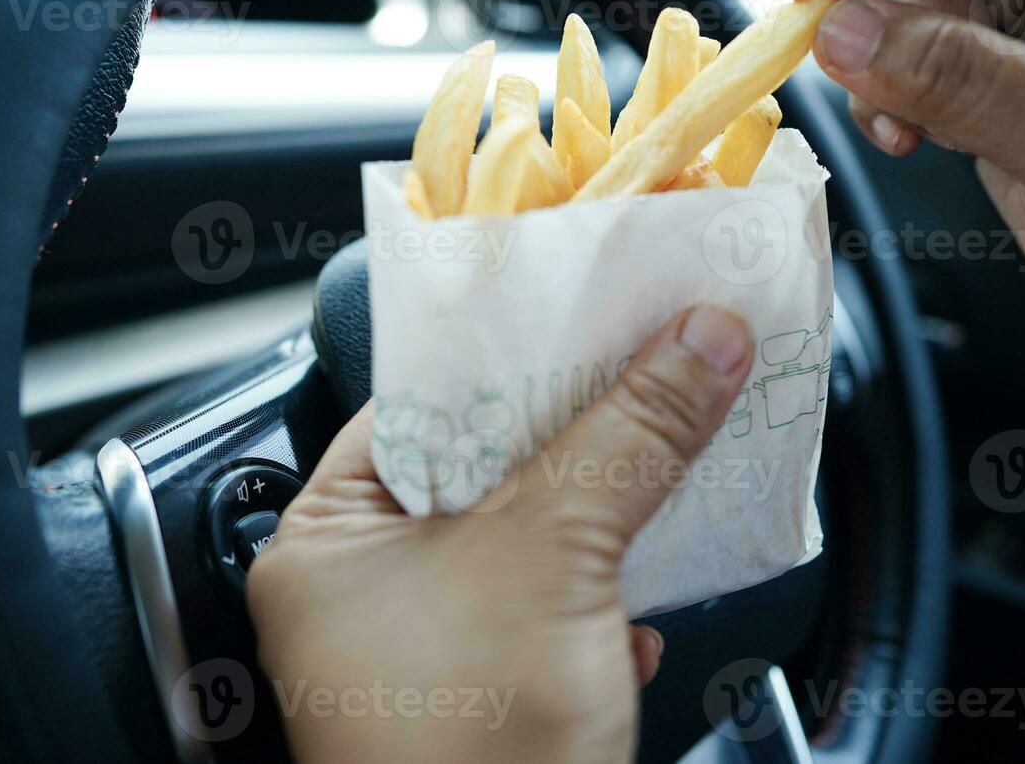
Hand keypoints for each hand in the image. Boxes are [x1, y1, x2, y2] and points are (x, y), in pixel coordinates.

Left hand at [247, 305, 753, 763]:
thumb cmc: (468, 753)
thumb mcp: (552, 560)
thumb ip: (627, 438)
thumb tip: (696, 341)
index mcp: (329, 538)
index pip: (421, 399)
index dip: (511, 348)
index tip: (587, 305)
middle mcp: (369, 586)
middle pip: (489, 461)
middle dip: (580, 422)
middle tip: (649, 352)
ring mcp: (435, 643)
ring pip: (536, 533)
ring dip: (608, 498)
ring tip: (675, 434)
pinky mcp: (498, 688)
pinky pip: (562, 602)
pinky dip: (610, 586)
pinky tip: (650, 587)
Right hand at [792, 0, 1024, 556]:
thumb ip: (966, 84)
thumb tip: (845, 32)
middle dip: (885, 15)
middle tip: (832, 65)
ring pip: (924, 13)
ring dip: (887, 67)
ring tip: (896, 128)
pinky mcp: (1013, 79)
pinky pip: (924, 65)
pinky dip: (895, 98)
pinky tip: (906, 136)